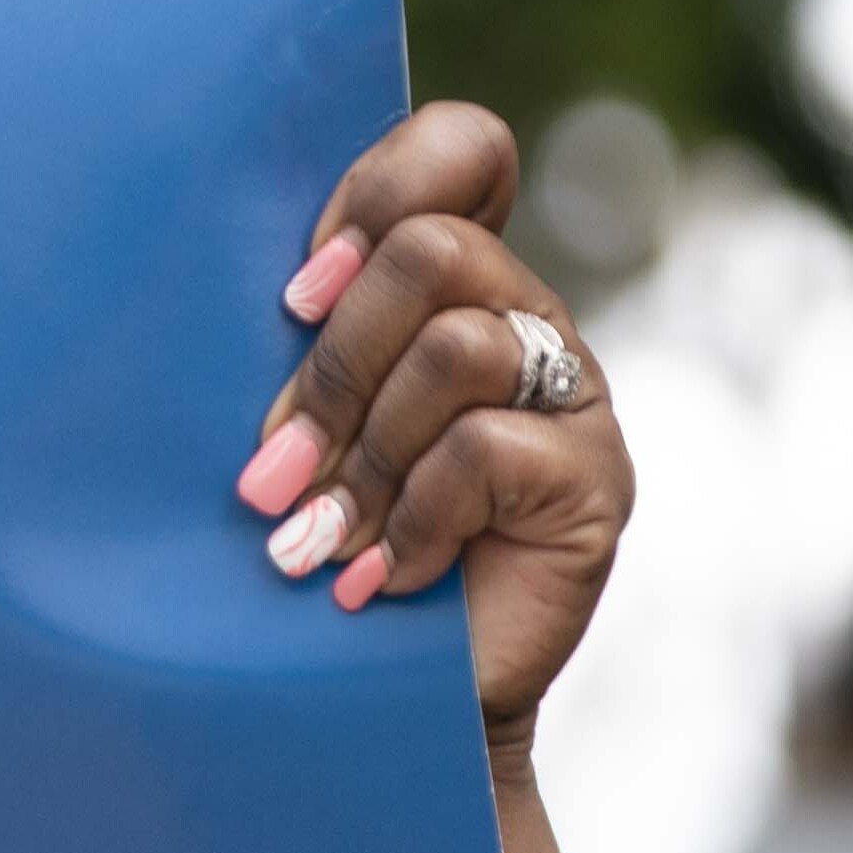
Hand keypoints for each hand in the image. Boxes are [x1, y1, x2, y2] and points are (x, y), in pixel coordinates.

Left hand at [232, 101, 631, 761]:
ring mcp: (573, 397)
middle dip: (331, 365)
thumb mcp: (292, 419)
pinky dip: (408, 522)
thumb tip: (256, 284)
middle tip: (271, 467)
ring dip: (361, 456)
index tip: (291, 296)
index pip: (465, 149)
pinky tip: (378, 579)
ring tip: (313, 540)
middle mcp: (527, 317)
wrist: (383, 702)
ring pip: (456, 348)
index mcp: (456, 277)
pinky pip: (484, 453)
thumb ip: (297, 336)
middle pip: (433, 253)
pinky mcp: (596, 483)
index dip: (378, 193)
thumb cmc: (314, 542)